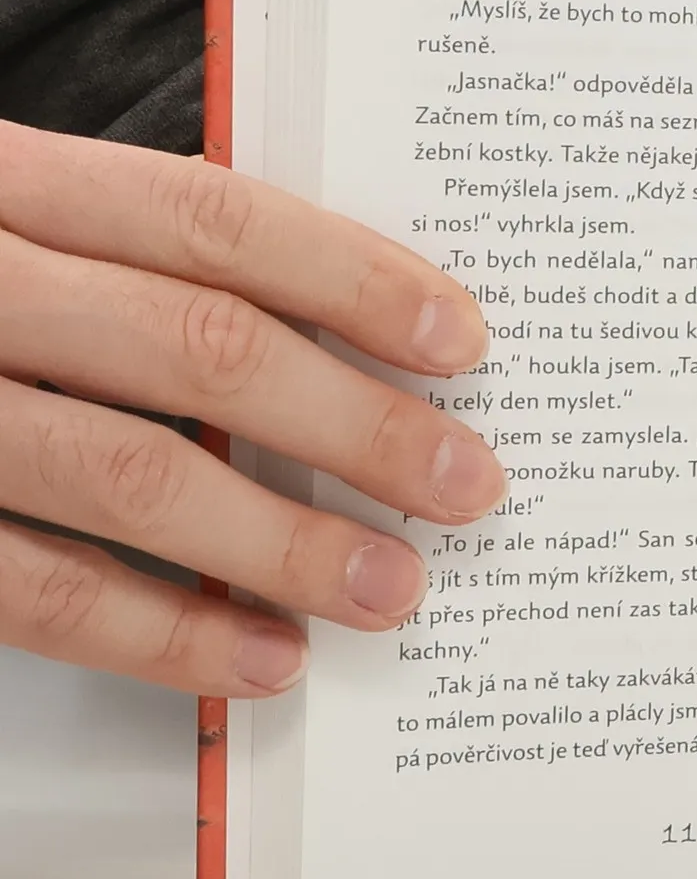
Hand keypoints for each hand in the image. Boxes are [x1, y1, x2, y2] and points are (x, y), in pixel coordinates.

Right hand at [0, 122, 504, 694]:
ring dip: (280, 545)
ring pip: (126, 477)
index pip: (209, 218)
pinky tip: (260, 660)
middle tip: (467, 485)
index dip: (352, 279)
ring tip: (391, 588)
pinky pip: (34, 590)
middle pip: (195, 347)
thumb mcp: (3, 219)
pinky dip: (161, 635)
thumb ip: (121, 252)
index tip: (463, 342)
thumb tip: (339, 330)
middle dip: (353, 424)